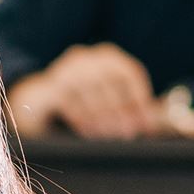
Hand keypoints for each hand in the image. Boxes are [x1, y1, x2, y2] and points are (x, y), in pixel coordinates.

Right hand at [13, 44, 165, 139]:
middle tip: (128, 134)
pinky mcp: (50, 84)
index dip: (140, 99)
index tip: (147, 122)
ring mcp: (66, 69)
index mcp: (107, 56)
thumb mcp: (106, 98)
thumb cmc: (81, 100)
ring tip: (109, 137)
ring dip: (102, 119)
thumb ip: (129, 106)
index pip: (129, 73)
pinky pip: (71, 103)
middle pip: (110, 83)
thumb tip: (154, 123)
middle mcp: (87, 57)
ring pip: (91, 94)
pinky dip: (82, 120)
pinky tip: (89, 133)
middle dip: (121, 112)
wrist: (39, 98)